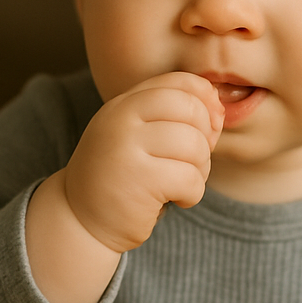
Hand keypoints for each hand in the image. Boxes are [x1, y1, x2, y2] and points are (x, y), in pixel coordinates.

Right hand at [61, 72, 223, 252]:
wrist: (81, 220)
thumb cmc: (121, 177)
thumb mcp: (138, 136)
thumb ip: (172, 116)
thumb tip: (220, 111)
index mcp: (123, 104)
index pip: (179, 82)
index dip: (206, 101)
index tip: (209, 127)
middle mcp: (121, 119)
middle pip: (191, 110)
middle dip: (206, 138)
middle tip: (194, 161)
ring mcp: (126, 148)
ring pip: (195, 146)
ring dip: (201, 170)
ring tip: (183, 182)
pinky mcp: (137, 181)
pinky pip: (190, 179)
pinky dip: (192, 194)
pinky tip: (176, 199)